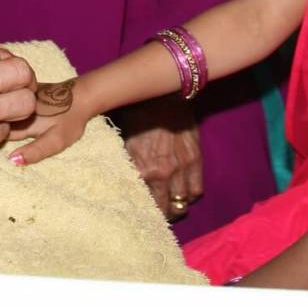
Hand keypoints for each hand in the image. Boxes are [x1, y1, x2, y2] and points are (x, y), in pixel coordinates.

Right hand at [6, 78, 91, 164]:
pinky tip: (7, 106)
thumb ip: (35, 151)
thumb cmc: (70, 120)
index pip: (1, 133)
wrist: (83, 94)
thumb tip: (11, 160)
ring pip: (4, 108)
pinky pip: (11, 97)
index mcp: (23, 122)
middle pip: (0, 120)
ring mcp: (21, 96)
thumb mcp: (56, 141)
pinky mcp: (26, 89)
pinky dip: (8, 102)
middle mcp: (17, 107)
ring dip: (0, 113)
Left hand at [114, 97, 204, 219]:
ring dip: (176, 205)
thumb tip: (110, 174)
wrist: (162, 92)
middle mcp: (162, 173)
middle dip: (161, 214)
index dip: (140, 210)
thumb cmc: (135, 111)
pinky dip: (190, 193)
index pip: (141, 203)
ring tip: (171, 205)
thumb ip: (121, 159)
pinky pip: (196, 189)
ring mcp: (181, 167)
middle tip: (157, 214)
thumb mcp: (120, 136)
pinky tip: (184, 191)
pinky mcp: (196, 159)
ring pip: (182, 203)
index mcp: (140, 168)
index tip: (137, 213)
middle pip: (165, 209)